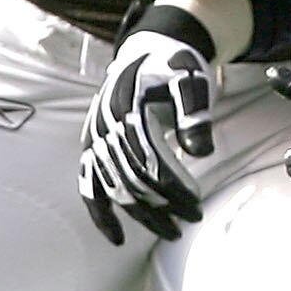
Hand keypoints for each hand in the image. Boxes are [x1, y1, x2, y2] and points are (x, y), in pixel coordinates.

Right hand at [77, 3, 218, 244]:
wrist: (146, 52)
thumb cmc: (173, 67)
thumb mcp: (189, 81)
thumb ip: (195, 114)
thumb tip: (202, 152)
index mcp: (127, 109)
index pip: (149, 161)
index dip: (172, 187)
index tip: (196, 206)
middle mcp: (104, 127)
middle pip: (131, 178)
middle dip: (162, 205)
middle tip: (191, 221)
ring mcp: (94, 139)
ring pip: (112, 187)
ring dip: (140, 215)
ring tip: (170, 233)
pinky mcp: (90, 148)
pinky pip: (88, 185)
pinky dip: (100, 213)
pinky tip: (117, 238)